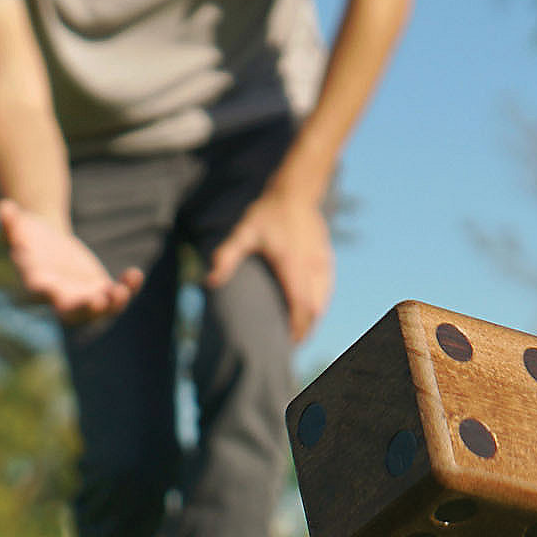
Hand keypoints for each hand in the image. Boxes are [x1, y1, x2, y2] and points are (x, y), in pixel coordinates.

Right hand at [0, 199, 143, 320]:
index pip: (39, 291)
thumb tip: (3, 209)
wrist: (46, 244)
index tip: (51, 289)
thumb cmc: (28, 236)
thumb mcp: (18, 227)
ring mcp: (82, 298)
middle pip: (71, 312)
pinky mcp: (99, 291)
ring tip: (122, 290)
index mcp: (36, 283)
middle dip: (85, 309)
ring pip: (99, 308)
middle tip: (98, 301)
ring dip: (112, 303)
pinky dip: (127, 288)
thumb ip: (10, 223)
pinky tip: (135, 275)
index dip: (46, 291)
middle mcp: (59, 297)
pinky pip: (116, 295)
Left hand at [203, 189, 332, 341]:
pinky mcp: (327, 259)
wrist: (295, 192)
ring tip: (298, 333)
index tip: (289, 342)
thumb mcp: (243, 232)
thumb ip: (227, 256)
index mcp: (292, 263)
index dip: (298, 327)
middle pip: (314, 308)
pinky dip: (318, 305)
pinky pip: (326, 290)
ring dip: (312, 319)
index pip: (300, 303)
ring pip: (322, 301)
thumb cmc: (266, 214)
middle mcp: (311, 265)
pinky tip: (307, 314)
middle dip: (305, 329)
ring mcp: (322, 262)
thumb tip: (209, 281)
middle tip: (290, 344)